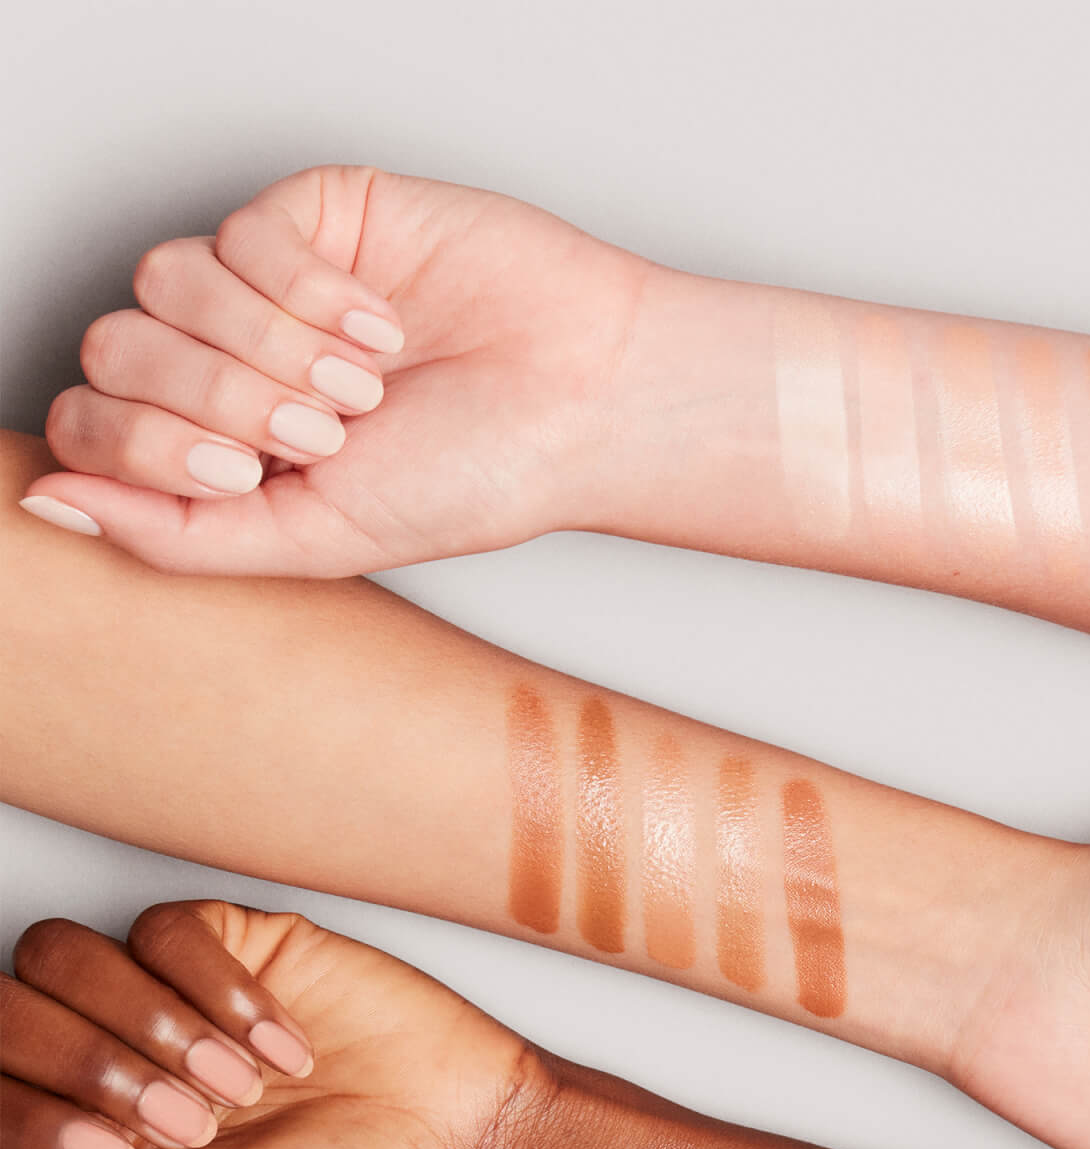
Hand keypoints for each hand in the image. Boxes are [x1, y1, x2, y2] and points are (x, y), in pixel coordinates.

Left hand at [0, 902, 542, 1148]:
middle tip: (183, 1123)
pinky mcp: (242, 947)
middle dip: (86, 1067)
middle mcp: (114, 1061)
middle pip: (7, 1008)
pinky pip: (173, 930)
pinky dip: (220, 991)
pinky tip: (281, 1048)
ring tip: (236, 1089)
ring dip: (149, 1027)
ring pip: (68, 955)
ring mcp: (173, 998)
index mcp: (84, 1141)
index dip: (23, 1110)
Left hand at [20, 167, 648, 573]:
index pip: (93, 423)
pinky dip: (315, 293)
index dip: (149, 445)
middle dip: (224, 402)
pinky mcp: (312, 216)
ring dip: (272, 348)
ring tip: (362, 382)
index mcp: (224, 445)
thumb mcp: (319, 539)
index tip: (249, 471)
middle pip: (120, 351)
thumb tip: (49, 504)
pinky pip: (244, 233)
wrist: (584, 403)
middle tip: (326, 431)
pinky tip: (384, 326)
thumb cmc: (477, 476)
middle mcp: (233, 361)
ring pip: (165, 281)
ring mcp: (267, 285)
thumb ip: (179, 536)